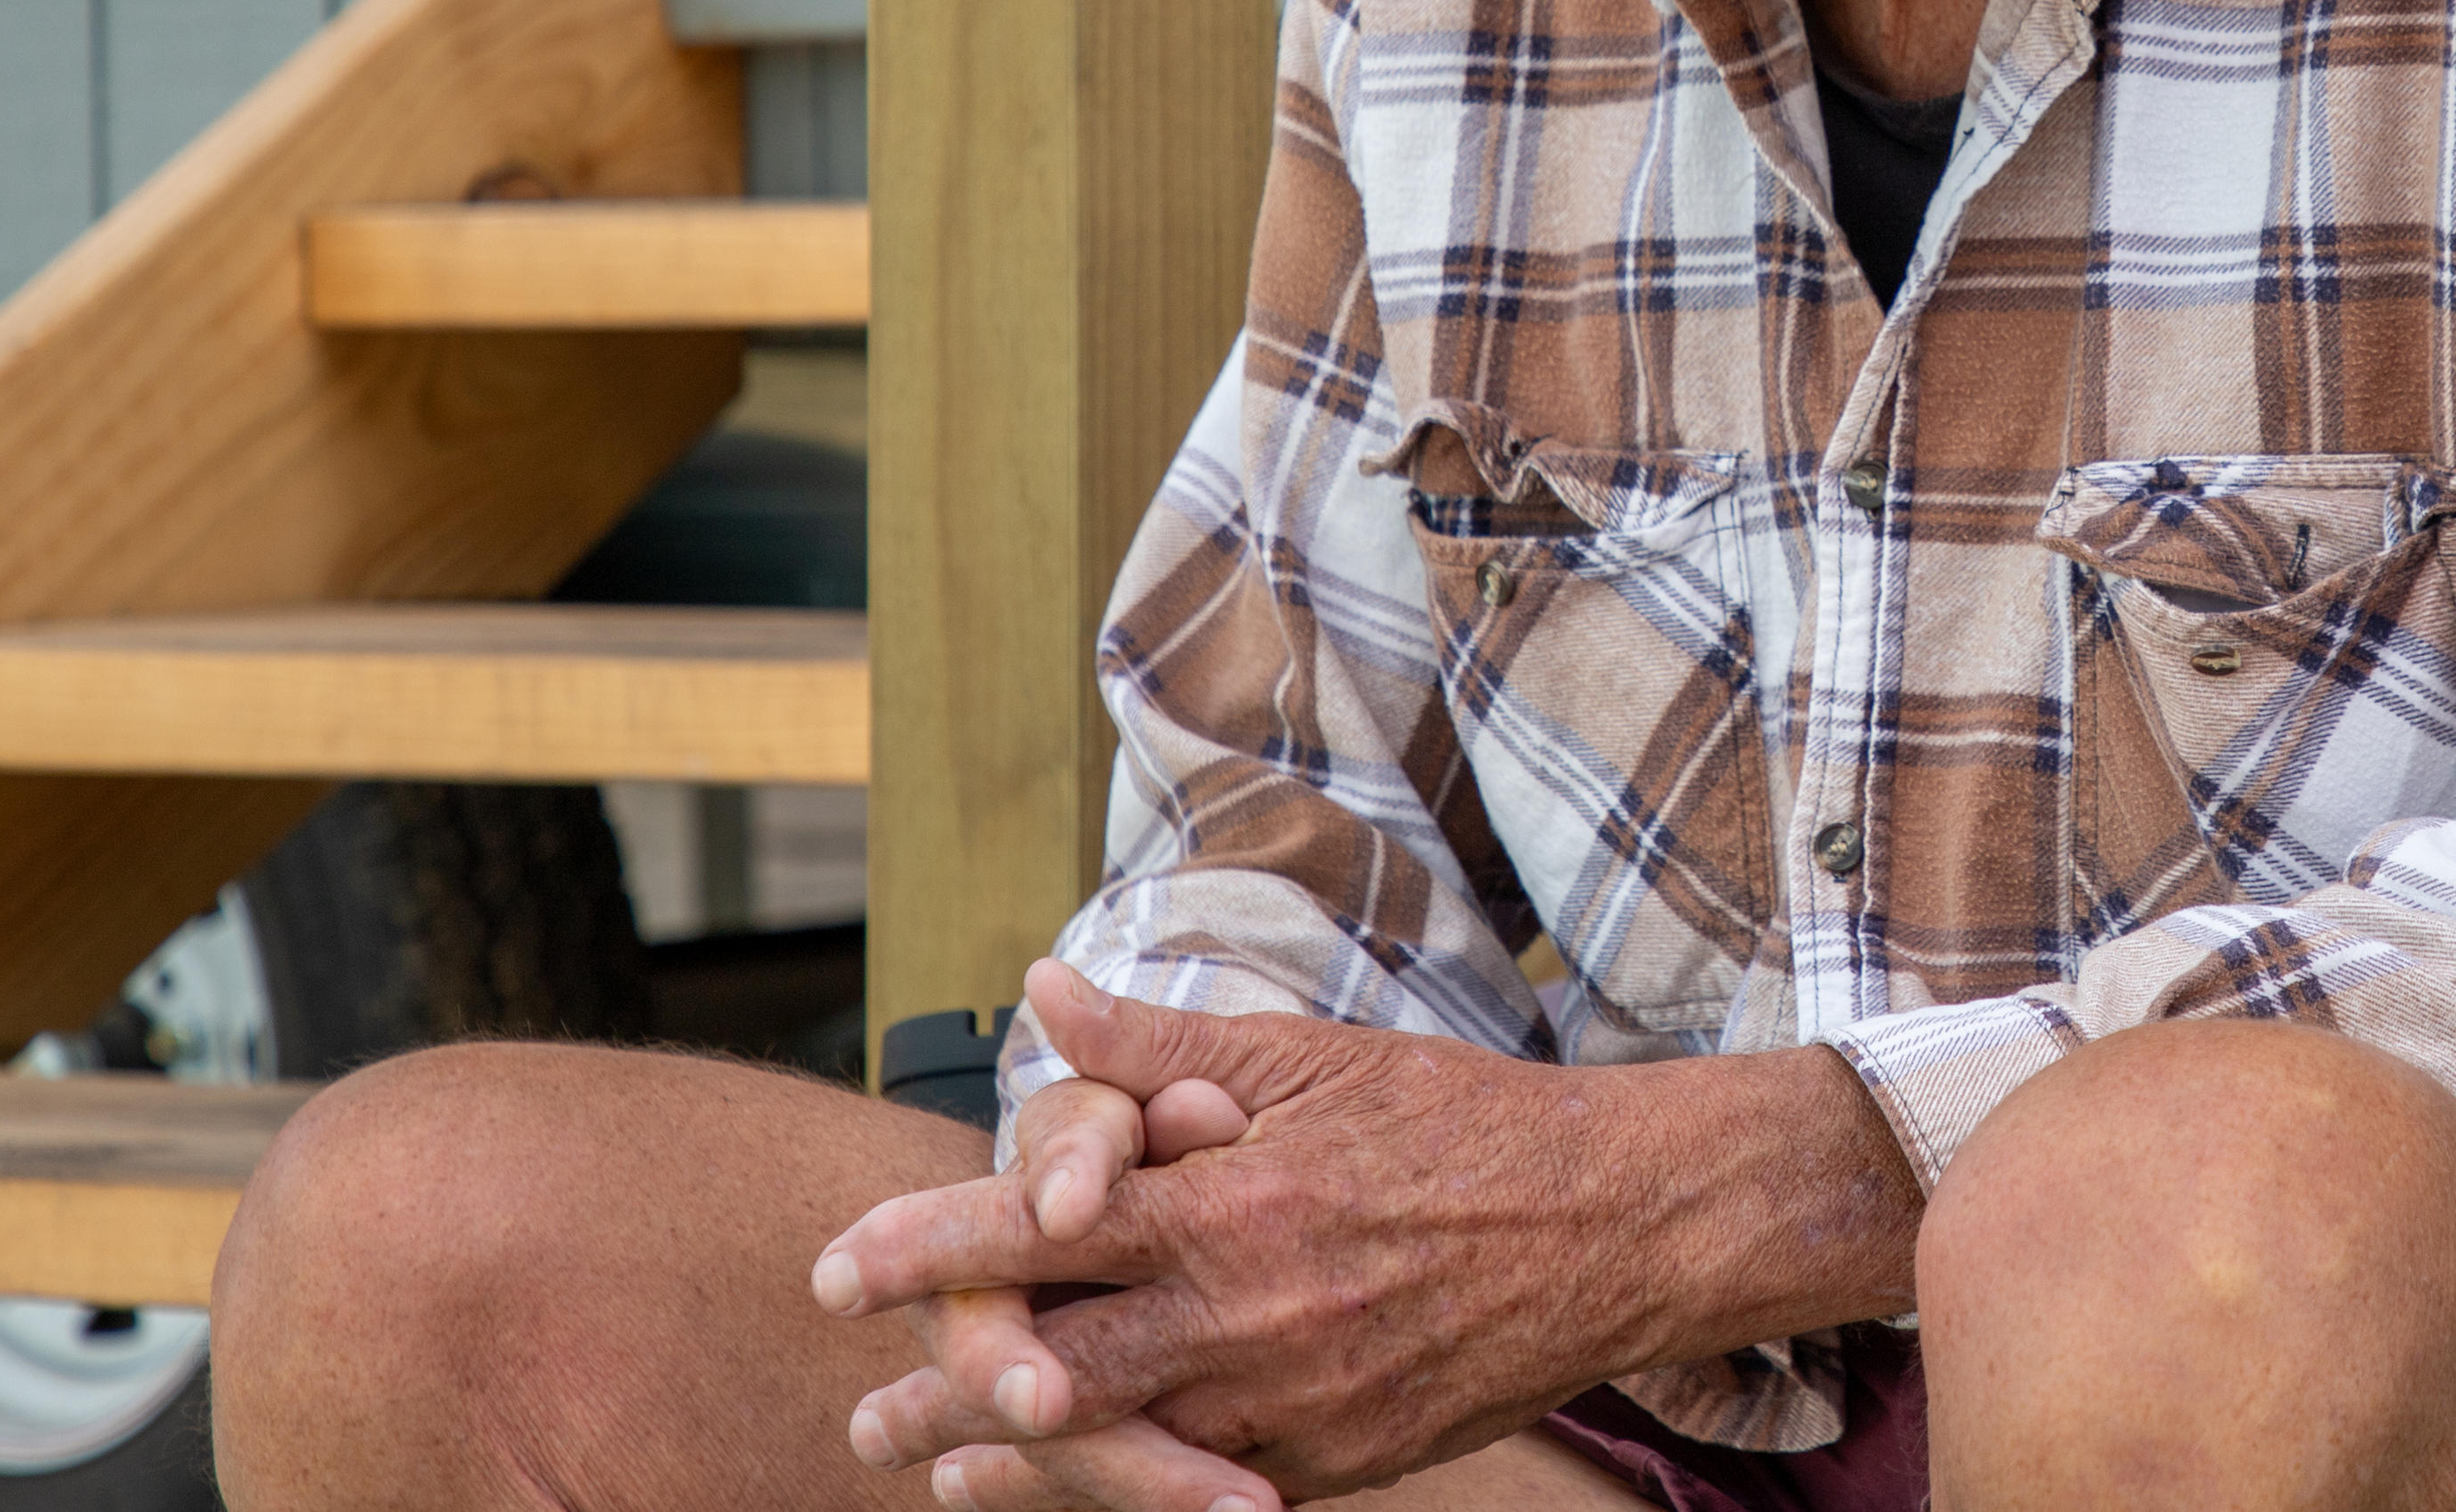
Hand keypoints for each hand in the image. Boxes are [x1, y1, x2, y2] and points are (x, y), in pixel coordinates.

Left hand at [813, 959, 1920, 1506]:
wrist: (1617, 1223)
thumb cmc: (1460, 1121)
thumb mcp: (1314, 1058)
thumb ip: (1163, 1046)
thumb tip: (1041, 993)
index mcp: (1233, 1200)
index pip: (1039, 1228)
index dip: (928, 1247)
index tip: (838, 1266)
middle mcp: (1250, 1313)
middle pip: (1052, 1369)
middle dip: (942, 1391)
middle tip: (860, 1412)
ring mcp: (1293, 1404)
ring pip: (1116, 1455)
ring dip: (1013, 1464)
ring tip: (931, 1471)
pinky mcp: (1338, 1463)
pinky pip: (1206, 1494)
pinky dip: (1127, 1495)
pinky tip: (1073, 1494)